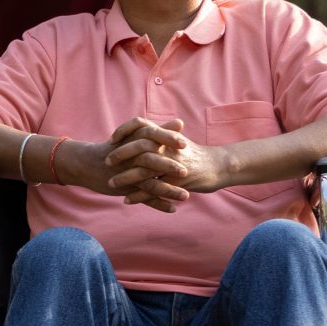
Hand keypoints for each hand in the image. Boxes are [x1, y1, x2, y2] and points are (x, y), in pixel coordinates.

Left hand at [103, 118, 234, 208]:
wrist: (220, 166)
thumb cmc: (197, 154)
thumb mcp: (178, 141)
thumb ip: (161, 135)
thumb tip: (143, 131)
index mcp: (167, 135)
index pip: (141, 125)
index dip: (124, 130)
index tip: (111, 138)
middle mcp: (169, 147)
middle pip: (139, 148)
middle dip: (120, 155)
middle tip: (106, 161)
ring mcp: (174, 164)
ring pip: (144, 170)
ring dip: (126, 178)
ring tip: (111, 184)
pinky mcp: (178, 181)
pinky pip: (155, 189)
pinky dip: (140, 196)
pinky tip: (127, 200)